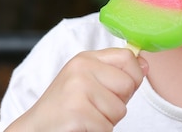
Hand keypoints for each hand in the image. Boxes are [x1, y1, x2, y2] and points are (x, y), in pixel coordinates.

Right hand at [6, 48, 147, 131]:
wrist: (35, 128)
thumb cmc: (65, 107)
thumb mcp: (87, 81)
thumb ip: (115, 72)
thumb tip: (145, 65)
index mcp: (85, 59)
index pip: (128, 57)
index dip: (133, 75)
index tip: (119, 88)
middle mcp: (81, 69)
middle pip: (128, 85)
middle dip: (117, 103)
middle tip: (94, 107)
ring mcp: (78, 89)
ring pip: (120, 110)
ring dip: (107, 120)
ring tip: (86, 116)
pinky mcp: (77, 112)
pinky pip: (107, 127)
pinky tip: (81, 126)